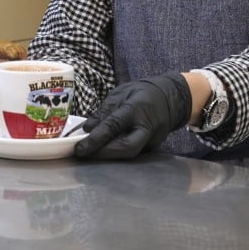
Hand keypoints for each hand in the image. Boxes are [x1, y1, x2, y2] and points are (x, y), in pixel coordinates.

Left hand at [74, 72, 191, 158]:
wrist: (169, 98)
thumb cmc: (141, 94)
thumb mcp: (120, 94)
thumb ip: (104, 111)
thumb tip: (87, 129)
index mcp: (136, 108)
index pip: (114, 126)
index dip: (96, 139)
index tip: (79, 148)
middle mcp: (147, 127)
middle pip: (127, 148)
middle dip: (103, 154)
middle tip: (83, 154)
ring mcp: (152, 140)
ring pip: (129, 154)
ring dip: (108, 156)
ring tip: (89, 153)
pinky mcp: (152, 148)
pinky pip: (132, 153)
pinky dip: (116, 153)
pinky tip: (103, 151)